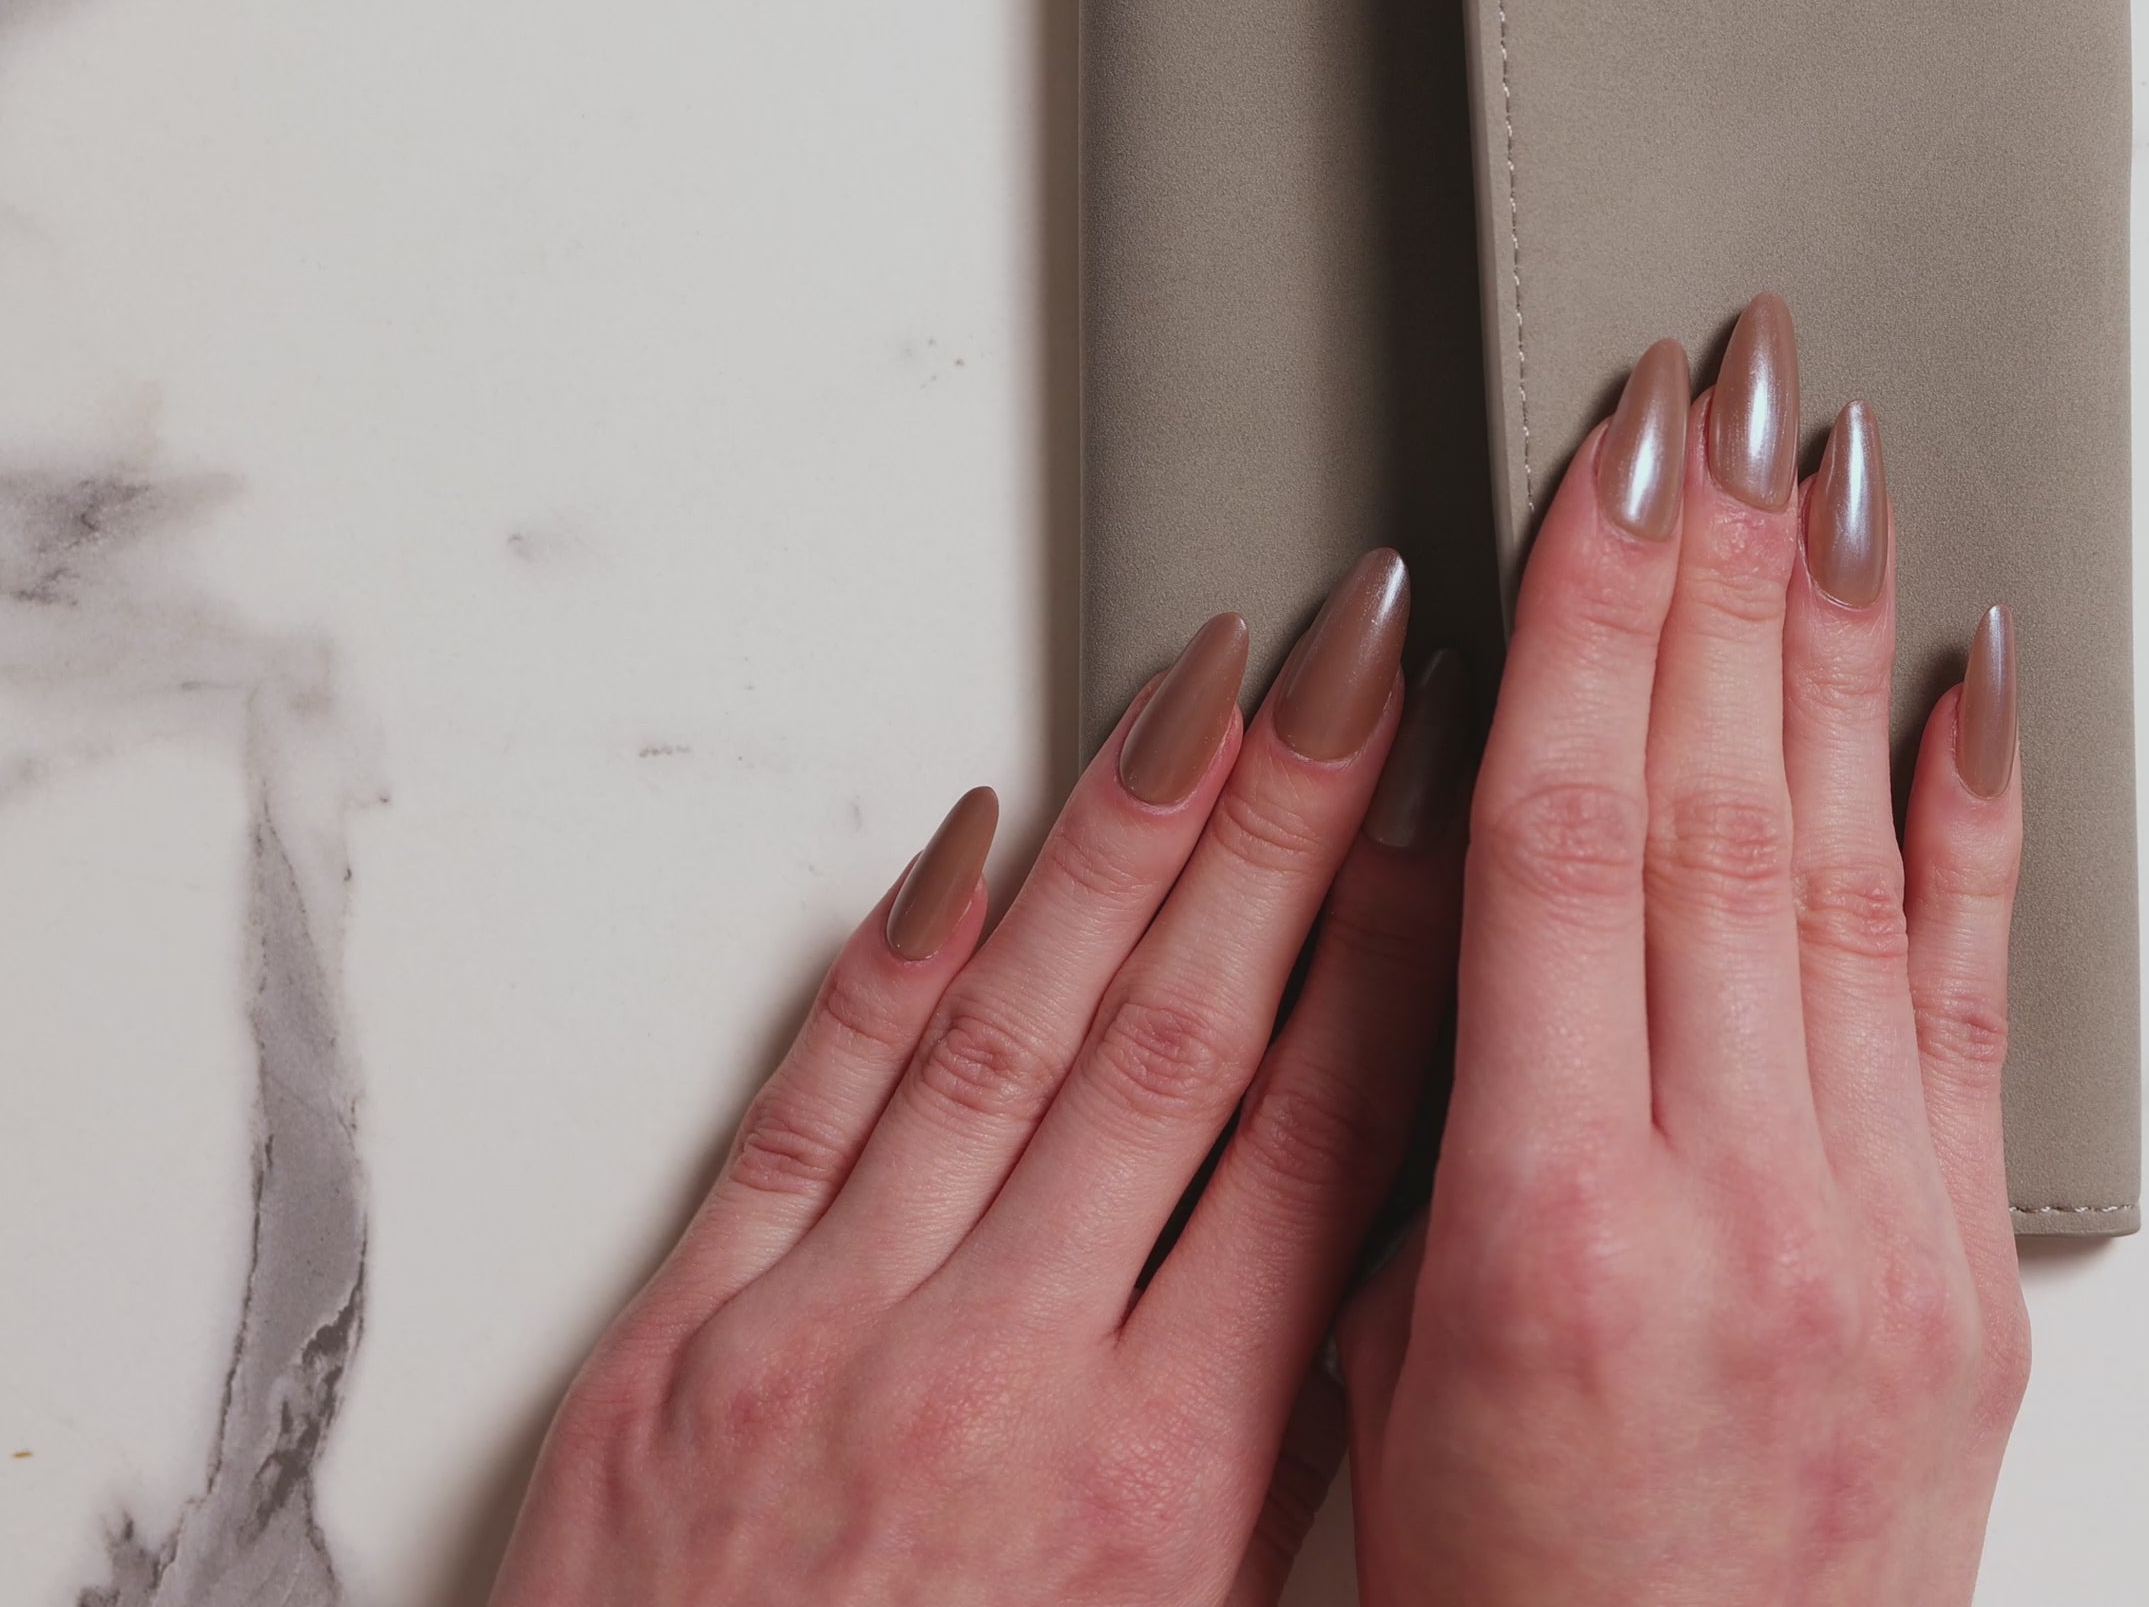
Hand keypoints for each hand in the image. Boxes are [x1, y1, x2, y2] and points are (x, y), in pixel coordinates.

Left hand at [491, 550, 1471, 1606]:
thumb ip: (1263, 1479)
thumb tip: (1353, 1282)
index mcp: (1155, 1487)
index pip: (1316, 1150)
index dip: (1409, 955)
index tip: (1474, 818)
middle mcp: (995, 1381)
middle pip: (1183, 1039)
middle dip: (1296, 824)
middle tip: (1373, 662)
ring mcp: (819, 1339)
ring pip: (1006, 1029)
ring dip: (1125, 837)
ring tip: (1217, 685)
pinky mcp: (674, 1338)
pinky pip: (808, 1097)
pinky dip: (896, 954)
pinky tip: (974, 835)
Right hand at [1335, 296, 2031, 1603]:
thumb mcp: (1369, 1393)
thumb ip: (1411, 1144)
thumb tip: (1453, 914)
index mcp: (1544, 1237)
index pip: (1565, 850)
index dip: (1585, 631)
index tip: (1597, 472)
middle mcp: (1735, 1207)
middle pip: (1715, 815)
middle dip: (1710, 575)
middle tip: (1714, 392)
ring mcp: (1878, 1233)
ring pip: (1848, 870)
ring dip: (1830, 649)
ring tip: (1825, 470)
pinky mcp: (1968, 1276)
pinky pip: (1977, 1002)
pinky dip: (1972, 828)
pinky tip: (1964, 689)